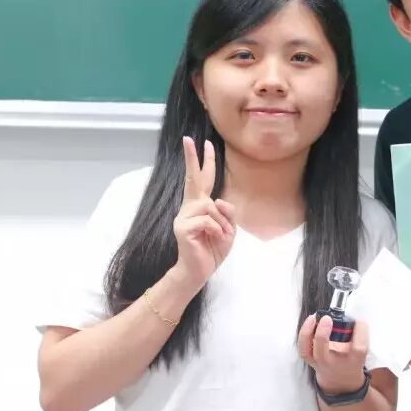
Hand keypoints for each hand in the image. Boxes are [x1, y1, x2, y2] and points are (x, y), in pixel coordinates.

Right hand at [172, 136, 235, 286]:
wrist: (199, 271)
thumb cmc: (213, 249)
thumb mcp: (228, 229)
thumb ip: (228, 213)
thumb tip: (218, 201)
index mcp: (200, 205)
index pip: (203, 179)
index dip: (203, 161)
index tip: (200, 142)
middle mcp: (189, 207)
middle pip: (192, 178)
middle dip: (190, 158)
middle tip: (188, 139)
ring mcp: (183, 216)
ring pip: (211, 206)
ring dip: (222, 224)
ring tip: (219, 237)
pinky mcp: (182, 227)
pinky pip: (208, 220)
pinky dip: (217, 231)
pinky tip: (213, 239)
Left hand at [298, 314, 368, 393]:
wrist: (340, 379)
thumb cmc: (351, 359)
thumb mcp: (361, 349)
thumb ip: (358, 334)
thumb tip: (352, 316)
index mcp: (353, 362)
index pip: (358, 348)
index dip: (360, 332)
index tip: (359, 321)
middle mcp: (334, 365)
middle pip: (323, 355)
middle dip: (322, 335)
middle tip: (327, 318)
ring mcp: (319, 363)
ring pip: (307, 352)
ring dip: (307, 333)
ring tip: (313, 318)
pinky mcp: (310, 359)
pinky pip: (302, 348)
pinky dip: (303, 334)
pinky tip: (310, 321)